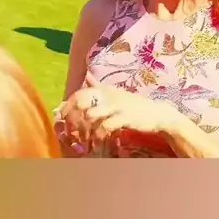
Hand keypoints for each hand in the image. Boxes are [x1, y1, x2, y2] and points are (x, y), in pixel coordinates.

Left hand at [59, 72, 175, 152]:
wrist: (157, 113)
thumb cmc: (133, 105)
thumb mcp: (115, 93)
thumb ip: (98, 86)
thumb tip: (86, 74)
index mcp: (104, 89)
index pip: (79, 94)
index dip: (67, 106)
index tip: (61, 119)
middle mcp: (108, 94)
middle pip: (81, 102)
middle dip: (71, 118)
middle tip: (69, 133)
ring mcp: (116, 105)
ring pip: (91, 115)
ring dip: (84, 130)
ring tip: (82, 142)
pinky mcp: (124, 117)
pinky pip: (105, 126)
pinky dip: (98, 137)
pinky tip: (97, 144)